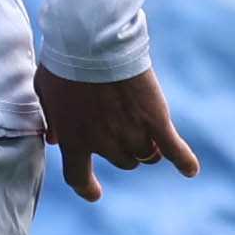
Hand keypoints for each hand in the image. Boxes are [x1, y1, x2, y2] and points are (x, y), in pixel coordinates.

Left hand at [36, 67, 198, 203]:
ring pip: (146, 154)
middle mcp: (102, 143)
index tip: (95, 193)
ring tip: (149, 130)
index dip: (87, 188)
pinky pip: (173, 148)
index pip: (78, 177)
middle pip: (123, 161)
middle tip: (125, 126)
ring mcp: (130, 132)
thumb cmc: (63, 60)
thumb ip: (52, 119)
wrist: (91, 41)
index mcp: (72, 139)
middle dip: (124, 149)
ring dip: (148, 146)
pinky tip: (190, 170)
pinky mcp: (155, 119)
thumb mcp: (44, 91)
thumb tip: (54, 138)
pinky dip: (183, 160)